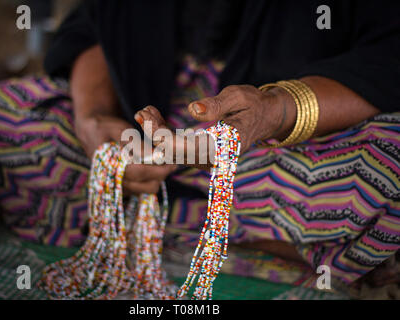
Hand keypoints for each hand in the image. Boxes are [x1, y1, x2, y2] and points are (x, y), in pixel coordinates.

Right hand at [74, 113, 174, 194]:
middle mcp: (114, 181)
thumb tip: (152, 153)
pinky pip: (145, 188)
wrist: (93, 133)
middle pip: (148, 185)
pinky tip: (154, 164)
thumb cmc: (106, 128)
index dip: (158, 168)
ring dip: (159, 177)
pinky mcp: (125, 188)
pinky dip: (153, 179)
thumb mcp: (118, 129)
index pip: (140, 172)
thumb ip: (133, 142)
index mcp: (111, 166)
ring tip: (163, 161)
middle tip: (172, 160)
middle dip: (162, 173)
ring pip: (149, 189)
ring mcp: (120, 187)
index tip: (172, 161)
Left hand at [134, 85, 294, 166]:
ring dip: (156, 133)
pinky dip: (163, 133)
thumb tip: (193, 110)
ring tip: (144, 111)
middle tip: (142, 111)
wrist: (265, 117)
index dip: (162, 135)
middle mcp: (215, 158)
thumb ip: (217, 104)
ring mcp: (207, 158)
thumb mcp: (239, 97)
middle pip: (175, 152)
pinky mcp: (201, 153)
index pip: (186, 148)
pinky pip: (177, 147)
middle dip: (154, 133)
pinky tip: (152, 116)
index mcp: (226, 146)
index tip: (146, 117)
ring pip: (173, 152)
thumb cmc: (254, 104)